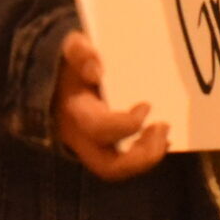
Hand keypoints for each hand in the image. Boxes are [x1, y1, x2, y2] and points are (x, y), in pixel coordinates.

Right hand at [52, 31, 168, 180]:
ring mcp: (92, 148)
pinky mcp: (103, 149)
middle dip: (141, 157)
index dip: (126, 124)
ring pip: (118, 169)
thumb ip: (79, 51)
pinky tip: (161, 137)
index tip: (146, 106)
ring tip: (164, 132)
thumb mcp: (71, 50)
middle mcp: (81, 138)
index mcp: (75, 113)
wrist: (55, 81)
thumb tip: (95, 68)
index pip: (99, 129)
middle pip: (109, 167)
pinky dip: (146, 153)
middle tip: (162, 129)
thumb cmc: (70, 65)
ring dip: (148, 156)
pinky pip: (124, 163)